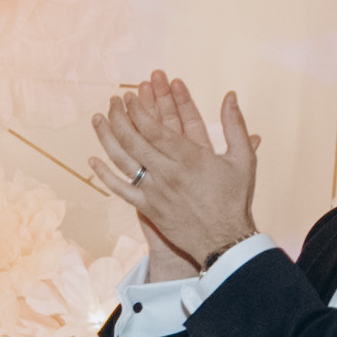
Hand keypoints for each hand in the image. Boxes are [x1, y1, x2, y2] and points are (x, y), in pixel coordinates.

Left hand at [90, 72, 259, 270]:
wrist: (225, 241)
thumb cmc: (235, 199)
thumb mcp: (243, 159)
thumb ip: (235, 125)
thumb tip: (230, 95)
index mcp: (189, 157)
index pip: (154, 127)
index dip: (137, 109)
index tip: (130, 96)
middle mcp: (167, 173)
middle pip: (133, 139)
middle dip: (119, 116)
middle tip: (113, 101)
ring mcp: (154, 192)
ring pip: (121, 160)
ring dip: (106, 137)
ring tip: (97, 119)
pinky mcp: (148, 208)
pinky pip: (120, 189)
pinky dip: (104, 174)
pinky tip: (93, 160)